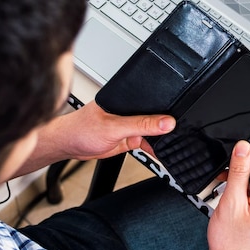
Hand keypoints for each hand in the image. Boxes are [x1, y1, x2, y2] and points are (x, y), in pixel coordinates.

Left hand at [48, 101, 175, 159]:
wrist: (69, 146)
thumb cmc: (81, 129)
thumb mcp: (115, 127)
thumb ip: (141, 125)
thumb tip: (165, 122)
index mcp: (126, 97)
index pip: (152, 99)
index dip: (167, 106)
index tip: (181, 117)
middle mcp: (129, 109)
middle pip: (155, 115)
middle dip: (166, 124)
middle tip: (179, 132)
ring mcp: (130, 124)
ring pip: (152, 130)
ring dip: (160, 137)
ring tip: (173, 143)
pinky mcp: (129, 137)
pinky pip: (147, 142)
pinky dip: (154, 148)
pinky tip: (161, 152)